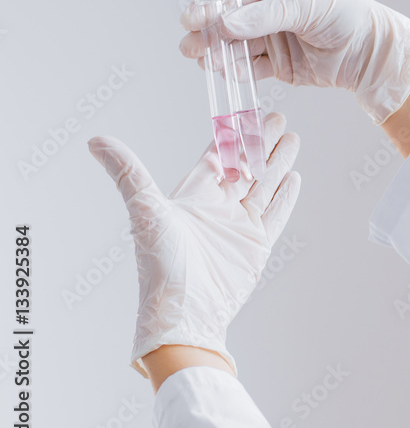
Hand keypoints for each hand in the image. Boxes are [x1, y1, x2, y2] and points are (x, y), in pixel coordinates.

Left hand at [88, 113, 301, 378]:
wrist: (186, 313)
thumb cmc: (161, 266)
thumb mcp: (145, 210)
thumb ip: (127, 172)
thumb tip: (95, 140)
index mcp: (193, 197)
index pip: (217, 158)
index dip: (231, 137)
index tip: (245, 115)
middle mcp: (218, 209)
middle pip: (245, 168)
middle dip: (260, 144)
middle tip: (276, 119)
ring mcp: (239, 226)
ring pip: (264, 186)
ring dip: (278, 163)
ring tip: (292, 139)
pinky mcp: (257, 245)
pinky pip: (275, 214)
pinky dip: (286, 196)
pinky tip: (295, 177)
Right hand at [179, 0, 409, 123]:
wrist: (371, 50)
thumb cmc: (344, 15)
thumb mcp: (303, 7)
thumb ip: (263, 16)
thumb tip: (224, 23)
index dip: (210, 7)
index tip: (190, 19)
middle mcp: (268, 13)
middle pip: (228, 23)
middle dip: (207, 34)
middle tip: (188, 46)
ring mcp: (272, 40)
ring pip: (236, 47)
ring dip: (219, 54)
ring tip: (204, 61)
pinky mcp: (279, 66)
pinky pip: (252, 68)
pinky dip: (240, 71)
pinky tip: (231, 72)